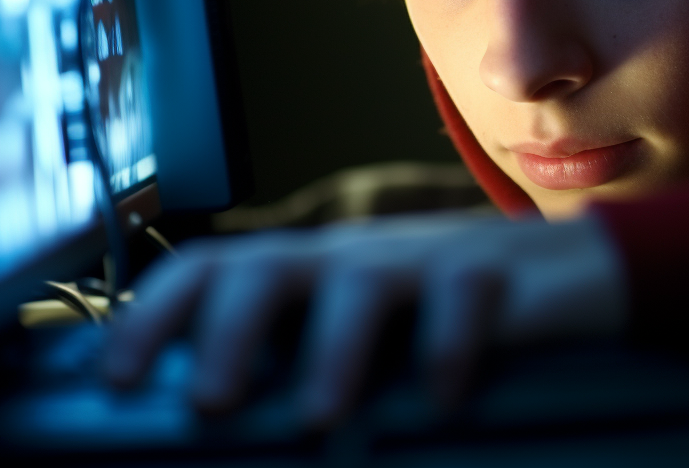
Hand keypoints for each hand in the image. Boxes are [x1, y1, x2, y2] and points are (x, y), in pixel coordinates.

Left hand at [103, 211, 626, 426]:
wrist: (571, 273)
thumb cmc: (448, 319)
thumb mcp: (369, 336)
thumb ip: (303, 366)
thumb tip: (222, 430)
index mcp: (307, 274)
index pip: (212, 267)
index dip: (156, 315)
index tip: (117, 378)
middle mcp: (352, 258)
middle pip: (269, 266)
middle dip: (229, 331)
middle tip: (214, 403)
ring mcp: (423, 261)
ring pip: (360, 283)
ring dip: (332, 350)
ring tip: (319, 418)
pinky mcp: (493, 277)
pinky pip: (463, 299)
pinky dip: (447, 348)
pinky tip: (440, 399)